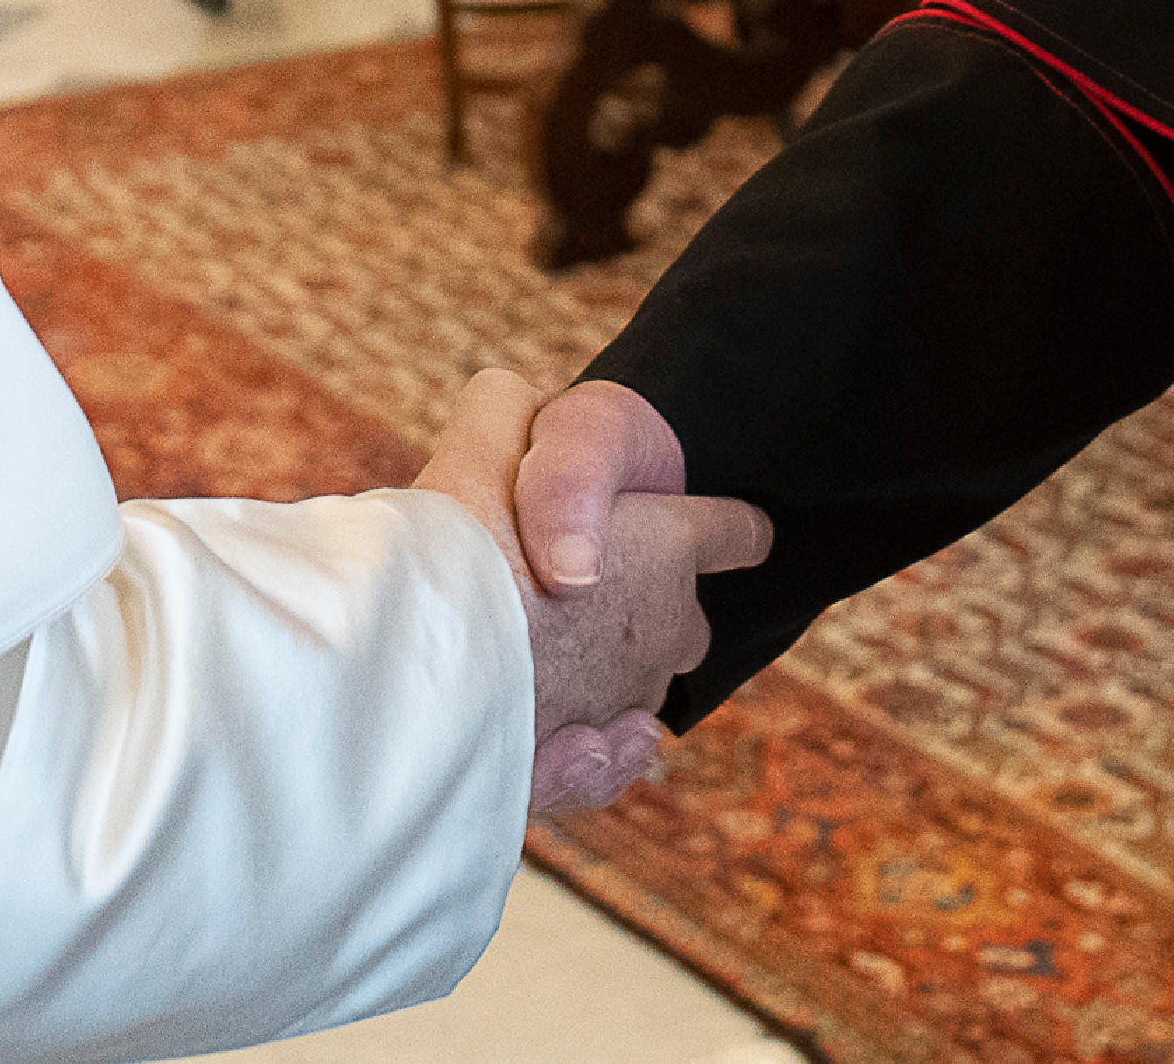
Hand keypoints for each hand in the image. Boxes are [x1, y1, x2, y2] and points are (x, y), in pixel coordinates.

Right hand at [417, 371, 770, 812]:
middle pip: (683, 623)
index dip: (724, 526)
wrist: (431, 669)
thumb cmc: (469, 545)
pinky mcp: (585, 768)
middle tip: (582, 595)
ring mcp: (629, 700)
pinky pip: (601, 765)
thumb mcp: (492, 435)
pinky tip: (556, 736)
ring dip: (606, 684)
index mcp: (664, 544)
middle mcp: (663, 627)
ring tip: (549, 666)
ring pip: (637, 695)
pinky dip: (587, 755)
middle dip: (652, 612)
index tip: (741, 531)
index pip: (729, 530)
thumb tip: (511, 405)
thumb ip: (507, 412)